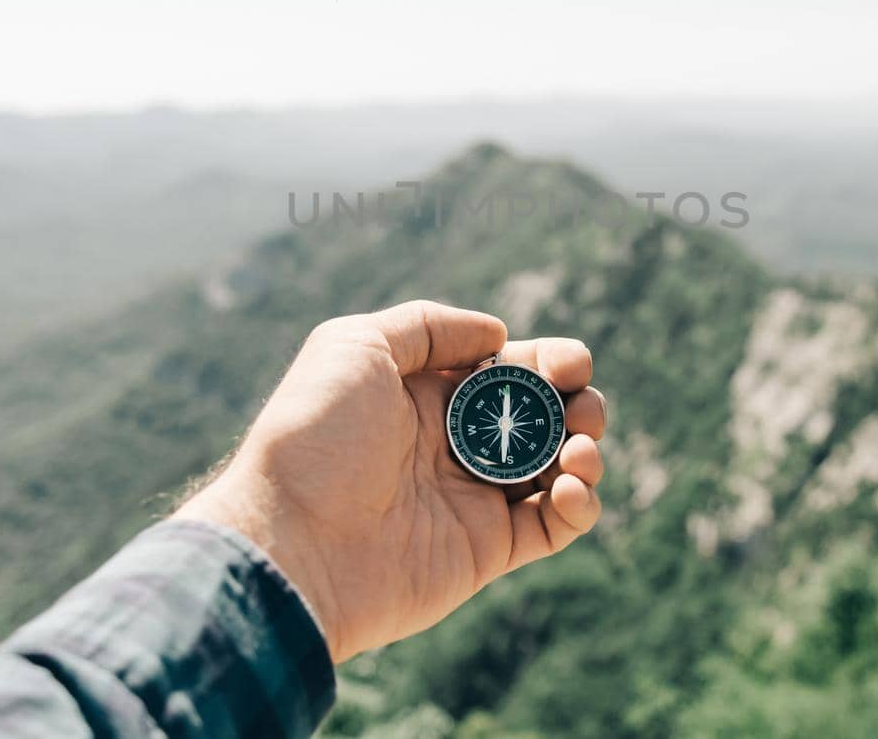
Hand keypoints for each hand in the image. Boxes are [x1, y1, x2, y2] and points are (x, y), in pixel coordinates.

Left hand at [173, 300, 607, 662]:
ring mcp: (472, 498)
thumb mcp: (356, 345)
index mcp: (426, 394)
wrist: (291, 543)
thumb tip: (497, 334)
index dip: (547, 361)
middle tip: (580, 407)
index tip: (567, 363)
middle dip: (577, 402)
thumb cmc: (315, 438)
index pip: (507, 368)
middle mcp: (453, 443)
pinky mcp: (486, 550)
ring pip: (557, 468)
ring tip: (577, 451)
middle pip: (541, 415)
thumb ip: (429, 327)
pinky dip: (579, 505)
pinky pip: (554, 528)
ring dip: (585, 451)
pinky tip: (567, 488)